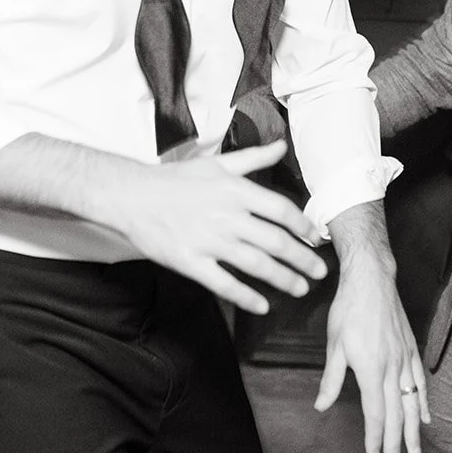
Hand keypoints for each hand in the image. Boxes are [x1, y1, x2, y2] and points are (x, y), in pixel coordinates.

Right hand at [122, 140, 327, 313]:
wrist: (132, 196)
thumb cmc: (176, 179)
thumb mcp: (217, 163)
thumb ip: (254, 157)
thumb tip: (282, 146)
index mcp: (235, 190)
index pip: (281, 210)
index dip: (303, 226)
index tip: (316, 238)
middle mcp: (227, 216)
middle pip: (275, 241)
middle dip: (302, 259)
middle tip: (319, 272)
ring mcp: (208, 241)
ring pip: (256, 264)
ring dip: (282, 279)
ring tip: (300, 288)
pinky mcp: (190, 262)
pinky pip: (224, 284)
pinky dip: (246, 297)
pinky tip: (262, 306)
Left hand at [314, 251, 429, 452]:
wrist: (372, 280)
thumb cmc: (348, 310)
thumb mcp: (334, 344)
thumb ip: (332, 379)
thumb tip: (322, 406)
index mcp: (371, 369)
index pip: (375, 413)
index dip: (374, 438)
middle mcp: (393, 368)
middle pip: (397, 415)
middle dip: (396, 445)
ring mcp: (406, 359)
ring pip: (414, 403)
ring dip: (415, 431)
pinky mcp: (412, 350)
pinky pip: (421, 382)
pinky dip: (425, 402)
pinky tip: (427, 418)